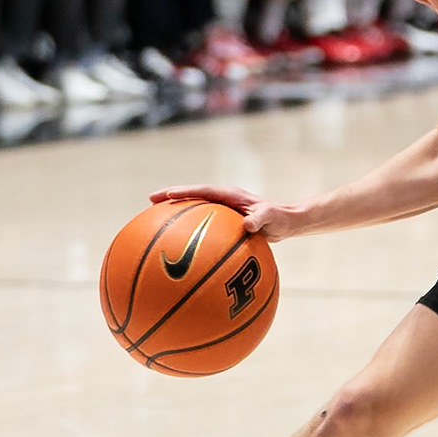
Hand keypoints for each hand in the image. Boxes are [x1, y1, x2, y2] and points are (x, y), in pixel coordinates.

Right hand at [150, 183, 300, 239]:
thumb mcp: (271, 218)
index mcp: (230, 195)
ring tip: (154, 221)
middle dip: (171, 198)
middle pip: (192, 196)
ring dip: (177, 213)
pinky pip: (202, 224)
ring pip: (194, 209)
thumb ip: (260, 219)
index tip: (164, 196)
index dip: (183, 193)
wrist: (288, 222)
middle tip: (149, 202)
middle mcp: (224, 200)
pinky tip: (179, 246)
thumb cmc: (280, 219)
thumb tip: (246, 226)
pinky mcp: (224, 222)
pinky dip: (189, 229)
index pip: (202, 191)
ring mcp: (223, 210)